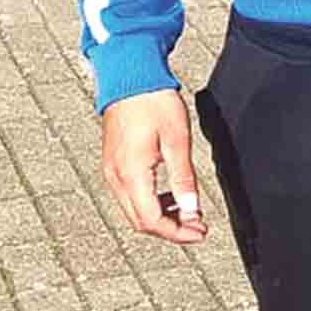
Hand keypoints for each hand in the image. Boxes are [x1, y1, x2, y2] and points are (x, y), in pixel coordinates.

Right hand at [102, 89, 208, 244]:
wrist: (130, 77)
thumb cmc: (153, 102)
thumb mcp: (177, 139)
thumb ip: (183, 177)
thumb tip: (191, 209)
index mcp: (131, 174)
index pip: (151, 220)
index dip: (177, 233)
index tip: (199, 233)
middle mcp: (115, 178)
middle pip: (140, 221)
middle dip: (170, 230)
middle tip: (197, 228)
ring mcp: (111, 172)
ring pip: (134, 210)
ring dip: (160, 217)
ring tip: (189, 213)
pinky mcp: (113, 164)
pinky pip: (130, 196)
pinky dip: (150, 203)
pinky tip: (170, 195)